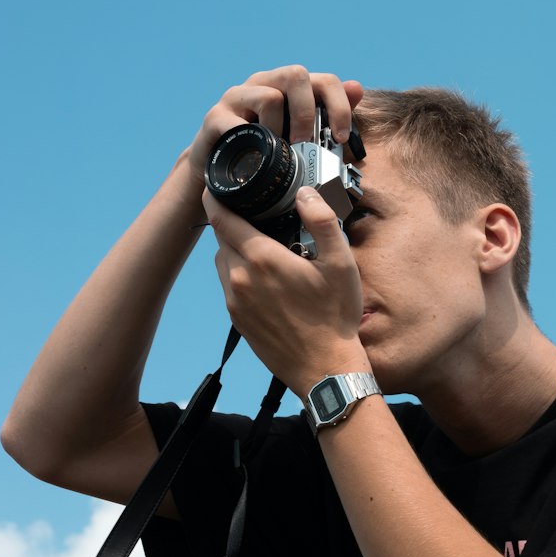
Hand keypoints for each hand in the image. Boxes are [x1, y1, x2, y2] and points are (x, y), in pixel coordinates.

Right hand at [185, 65, 364, 193]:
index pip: (324, 81)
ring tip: (276, 151)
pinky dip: (251, 141)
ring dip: (279, 129)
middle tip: (305, 143)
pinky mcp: (216, 116)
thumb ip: (330, 116)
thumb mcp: (304, 138)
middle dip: (308, 113)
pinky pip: (238, 122)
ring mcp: (239, 96)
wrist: (223, 175)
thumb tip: (356, 87)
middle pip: (296, 74)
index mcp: (290, 88)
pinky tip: (254, 157)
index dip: (339, 107)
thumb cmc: (269, 154)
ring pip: (269, 96)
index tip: (341, 137)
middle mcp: (264, 83)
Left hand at [204, 183, 370, 396]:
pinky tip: (264, 279)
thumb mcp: (340, 264)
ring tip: (260, 247)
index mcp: (261, 258)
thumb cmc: (335, 317)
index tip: (216, 187)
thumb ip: (322, 221)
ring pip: (222, 262)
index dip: (215, 198)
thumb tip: (305, 193)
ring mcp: (235, 301)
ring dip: (234, 250)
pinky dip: (239, 275)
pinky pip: (229, 286)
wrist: (324, 369)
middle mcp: (239, 277)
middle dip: (231, 223)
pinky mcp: (237, 320)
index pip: (221, 217)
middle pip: (221, 238)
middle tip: (251, 214)